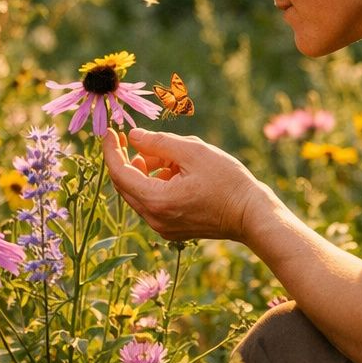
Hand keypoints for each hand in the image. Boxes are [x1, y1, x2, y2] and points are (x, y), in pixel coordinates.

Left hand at [102, 128, 269, 242]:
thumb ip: (158, 142)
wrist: (251, 215)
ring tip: (168, 155)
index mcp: (157, 201)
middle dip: (126, 159)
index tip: (109, 132)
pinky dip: (156, 184)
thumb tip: (133, 136)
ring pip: (139, 194)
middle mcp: (154, 219)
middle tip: (130, 138)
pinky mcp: (172, 230)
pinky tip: (176, 172)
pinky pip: (153, 203)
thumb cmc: (228, 181)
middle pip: (126, 186)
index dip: (111, 150)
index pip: (120, 173)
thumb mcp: (194, 152)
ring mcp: (162, 228)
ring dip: (145, 171)